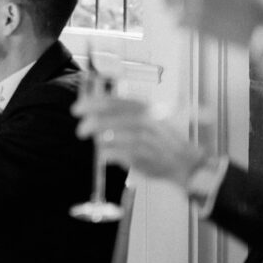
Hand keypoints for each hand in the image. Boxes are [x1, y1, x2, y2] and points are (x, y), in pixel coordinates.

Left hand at [73, 96, 209, 188]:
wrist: (185, 161)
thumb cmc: (161, 140)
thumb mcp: (146, 119)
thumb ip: (123, 113)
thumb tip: (94, 109)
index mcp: (143, 107)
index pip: (112, 101)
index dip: (91, 103)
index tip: (77, 109)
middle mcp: (144, 119)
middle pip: (109, 116)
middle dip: (90, 122)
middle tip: (80, 130)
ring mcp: (144, 137)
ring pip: (111, 135)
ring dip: (98, 139)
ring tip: (95, 143)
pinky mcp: (143, 155)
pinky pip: (116, 153)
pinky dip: (106, 154)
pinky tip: (104, 155)